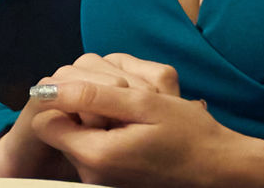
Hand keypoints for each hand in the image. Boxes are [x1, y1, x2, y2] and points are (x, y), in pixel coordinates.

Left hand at [26, 79, 263, 186]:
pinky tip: (135, 127)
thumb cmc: (189, 134)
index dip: (64, 96)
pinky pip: (92, 144)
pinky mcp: (108, 176)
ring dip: (98, 115)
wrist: (218, 168)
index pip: (45, 118)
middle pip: (60, 124)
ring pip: (76, 132)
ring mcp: (98, 177)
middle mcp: (90, 171)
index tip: (97, 90)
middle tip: (125, 101)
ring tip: (135, 115)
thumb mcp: (143, 103)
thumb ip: (91, 95)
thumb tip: (48, 86)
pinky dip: (108, 129)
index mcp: (95, 154)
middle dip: (83, 104)